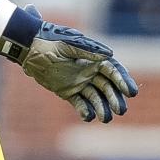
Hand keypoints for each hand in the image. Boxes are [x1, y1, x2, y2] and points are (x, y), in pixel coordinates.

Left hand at [18, 10, 138, 123]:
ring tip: (105, 119)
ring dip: (102, 107)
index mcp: (93, 57)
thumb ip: (88, 50)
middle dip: (115, 98)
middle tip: (121, 111)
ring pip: (95, 97)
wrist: (28, 47)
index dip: (123, 81)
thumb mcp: (68, 44)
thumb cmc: (49, 40)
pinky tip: (88, 117)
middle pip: (108, 86)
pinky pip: (79, 102)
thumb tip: (110, 55)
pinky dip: (84, 110)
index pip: (113, 70)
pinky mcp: (67, 91)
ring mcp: (79, 82)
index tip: (130, 92)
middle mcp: (89, 70)